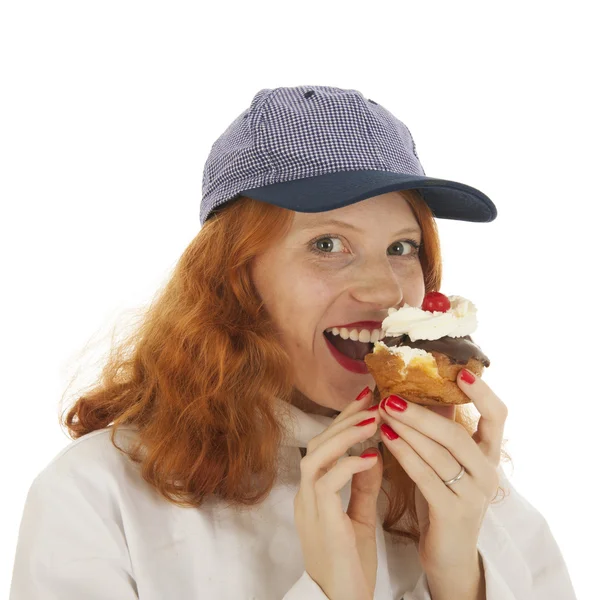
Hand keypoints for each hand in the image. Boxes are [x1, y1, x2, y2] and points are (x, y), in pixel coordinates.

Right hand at [294, 387, 383, 599]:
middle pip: (317, 445)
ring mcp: (309, 509)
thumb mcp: (359, 519)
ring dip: (344, 436)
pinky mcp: (320, 523)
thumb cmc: (351, 566)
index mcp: (313, 495)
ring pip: (315, 458)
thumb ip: (363, 487)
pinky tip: (371, 457)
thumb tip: (374, 453)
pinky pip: (327, 484)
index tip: (367, 401)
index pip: (323, 447)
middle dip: (344, 420)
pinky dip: (348, 465)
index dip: (344, 422)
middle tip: (371, 400)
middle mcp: (305, 497)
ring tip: (373, 420)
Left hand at [377, 369, 507, 575]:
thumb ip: (444, 430)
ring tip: (382, 412)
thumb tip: (426, 388)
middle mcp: (487, 473)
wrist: (450, 555)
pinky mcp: (453, 513)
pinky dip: (404, 454)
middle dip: (421, 413)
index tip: (461, 371)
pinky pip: (426, 476)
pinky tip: (385, 437)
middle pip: (457, 434)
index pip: (498, 416)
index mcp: (489, 455)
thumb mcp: (450, 462)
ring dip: (407, 430)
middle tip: (391, 397)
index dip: (483, 393)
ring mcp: (473, 495)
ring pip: (438, 454)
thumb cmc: (445, 498)